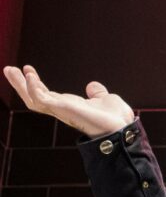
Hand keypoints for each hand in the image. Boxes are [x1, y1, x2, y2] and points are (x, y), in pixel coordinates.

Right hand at [4, 65, 134, 137]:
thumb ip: (97, 93)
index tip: (28, 70)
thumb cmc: (115, 118)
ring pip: (32, 99)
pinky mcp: (63, 109)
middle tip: (8, 69)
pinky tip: (30, 76)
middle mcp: (61, 109)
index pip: (46, 95)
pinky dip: (34, 88)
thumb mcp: (105, 99)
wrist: (122, 126)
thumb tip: (92, 86)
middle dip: (20, 84)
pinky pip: (42, 99)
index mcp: (69, 105)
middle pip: (33, 97)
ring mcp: (60, 110)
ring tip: (10, 70)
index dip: (35, 84)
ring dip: (20, 85)